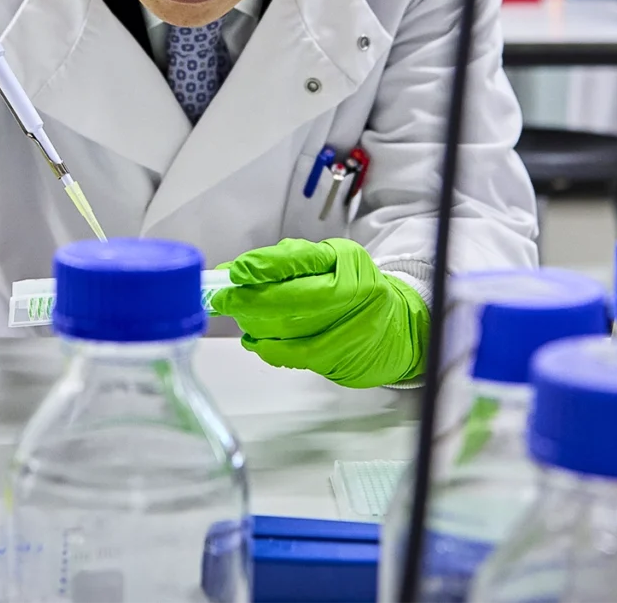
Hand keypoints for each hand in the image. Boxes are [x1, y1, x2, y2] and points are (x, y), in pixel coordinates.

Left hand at [207, 237, 427, 388]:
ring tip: (238, 316)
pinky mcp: (342, 356)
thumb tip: (234, 271)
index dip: (265, 266)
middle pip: (292, 298)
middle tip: (222, 299)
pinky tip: (255, 340)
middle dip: (249, 299)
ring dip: (254, 323)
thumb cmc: (352, 288)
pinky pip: (296, 354)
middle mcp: (353, 291)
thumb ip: (283, 263)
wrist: (394, 327)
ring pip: (289, 328)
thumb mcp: (327, 263)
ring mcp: (350, 327)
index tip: (236, 271)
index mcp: (346, 260)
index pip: (301, 260)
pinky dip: (268, 347)